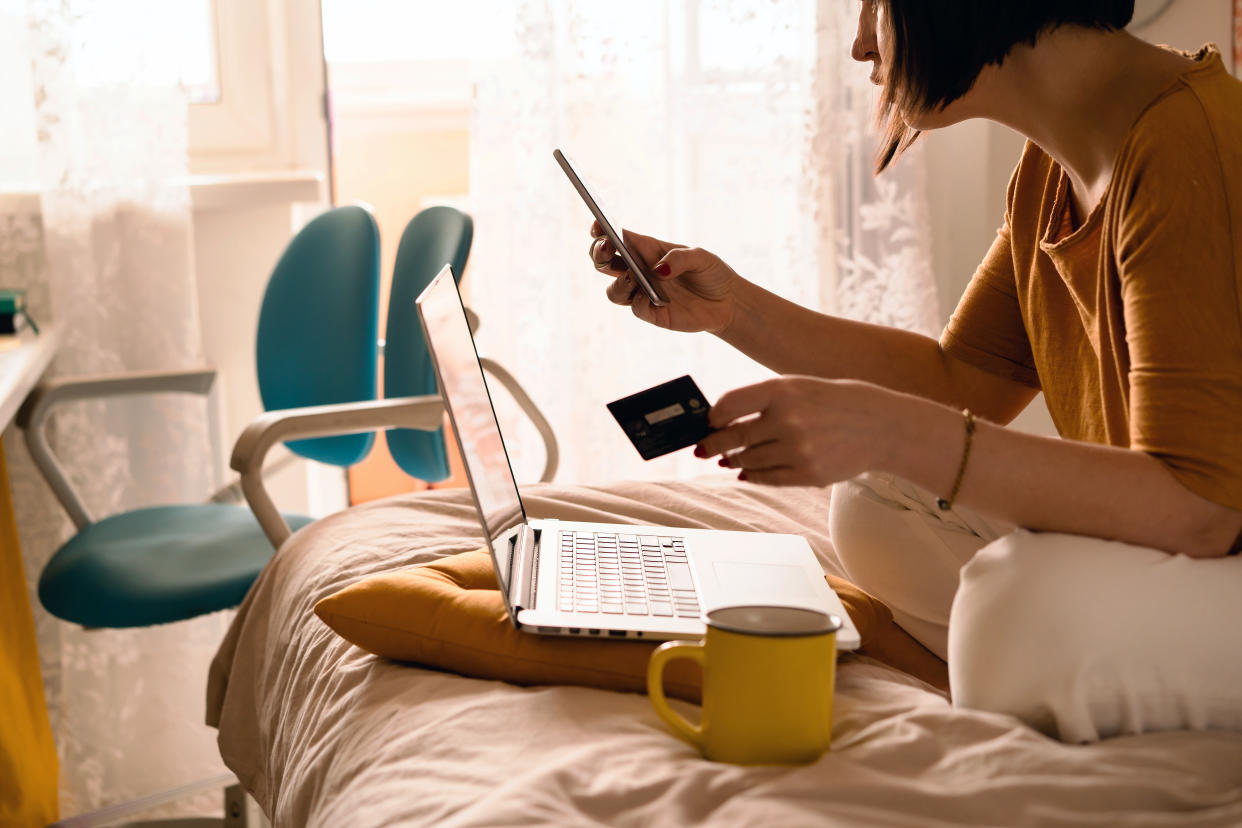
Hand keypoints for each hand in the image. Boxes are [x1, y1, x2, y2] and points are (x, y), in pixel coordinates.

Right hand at [588, 221, 739, 334]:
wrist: (727, 302)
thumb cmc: (712, 273)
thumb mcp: (702, 258)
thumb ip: (680, 259)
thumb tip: (657, 270)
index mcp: (648, 250)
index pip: (618, 238)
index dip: (602, 230)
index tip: (597, 225)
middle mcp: (640, 271)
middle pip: (604, 262)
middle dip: (598, 253)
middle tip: (606, 248)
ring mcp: (643, 293)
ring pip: (614, 290)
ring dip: (618, 283)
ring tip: (633, 277)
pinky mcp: (653, 313)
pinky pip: (635, 308)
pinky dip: (638, 302)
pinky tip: (650, 297)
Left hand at [694, 376, 895, 486]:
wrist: (880, 425)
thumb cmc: (832, 402)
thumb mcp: (797, 387)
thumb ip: (760, 401)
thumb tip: (719, 423)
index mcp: (782, 391)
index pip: (729, 405)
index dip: (712, 417)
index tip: (707, 423)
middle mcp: (788, 420)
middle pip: (733, 438)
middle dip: (713, 445)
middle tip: (702, 449)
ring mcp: (799, 450)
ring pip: (748, 461)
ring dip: (733, 461)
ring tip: (727, 459)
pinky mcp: (808, 474)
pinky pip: (767, 479)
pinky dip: (752, 476)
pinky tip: (746, 472)